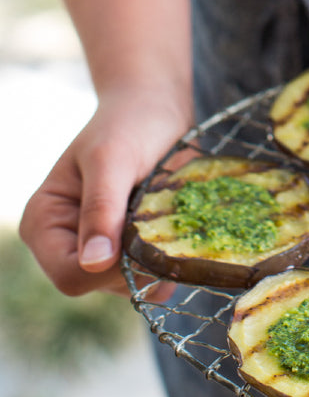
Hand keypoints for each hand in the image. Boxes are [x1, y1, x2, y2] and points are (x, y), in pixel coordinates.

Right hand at [19, 89, 191, 299]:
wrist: (155, 110)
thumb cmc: (128, 126)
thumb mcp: (113, 161)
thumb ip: (102, 209)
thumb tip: (94, 263)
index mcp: (44, 222)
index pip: (71, 277)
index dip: (110, 268)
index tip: (140, 236)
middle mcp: (66, 241)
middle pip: (102, 285)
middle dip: (136, 262)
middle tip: (157, 219)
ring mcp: (99, 248)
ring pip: (130, 285)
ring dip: (156, 259)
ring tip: (165, 217)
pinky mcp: (128, 249)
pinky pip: (150, 279)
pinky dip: (168, 265)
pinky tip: (177, 237)